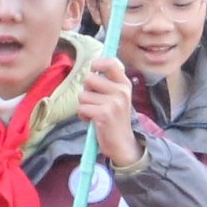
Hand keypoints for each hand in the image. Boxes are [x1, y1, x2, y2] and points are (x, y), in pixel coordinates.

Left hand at [74, 57, 141, 171]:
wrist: (122, 144)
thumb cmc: (115, 119)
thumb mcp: (118, 97)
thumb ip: (108, 83)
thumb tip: (92, 66)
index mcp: (125, 84)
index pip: (111, 63)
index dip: (98, 63)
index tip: (94, 69)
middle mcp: (121, 91)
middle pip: (89, 79)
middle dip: (86, 91)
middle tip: (95, 102)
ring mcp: (113, 103)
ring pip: (83, 95)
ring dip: (84, 106)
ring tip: (95, 113)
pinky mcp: (103, 114)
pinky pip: (81, 108)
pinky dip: (83, 116)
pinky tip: (92, 121)